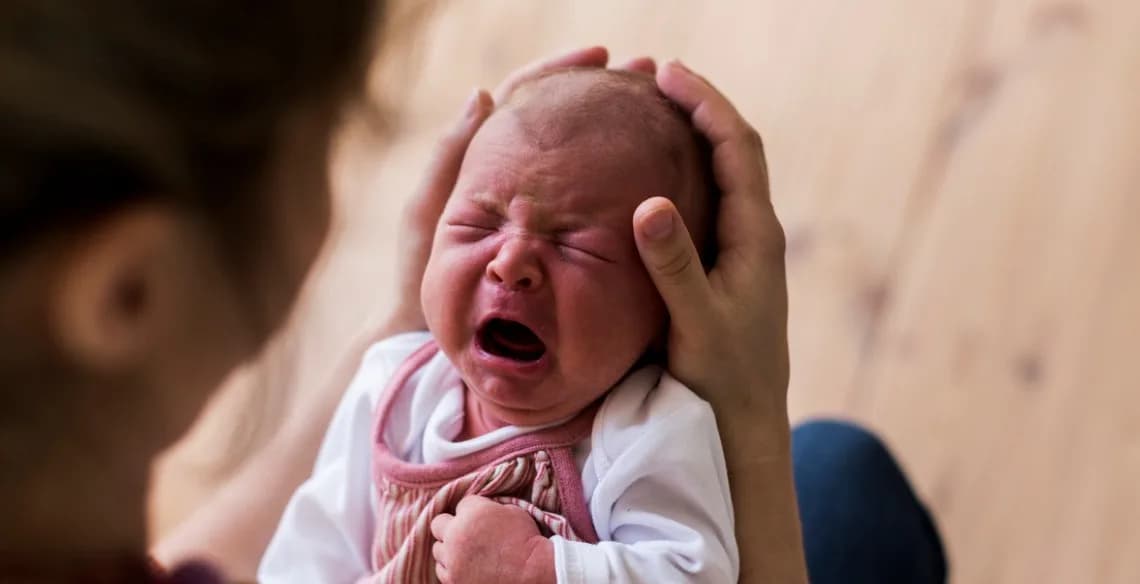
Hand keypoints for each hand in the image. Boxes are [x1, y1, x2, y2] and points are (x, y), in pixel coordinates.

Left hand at [381, 47, 657, 334]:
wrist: (438, 349)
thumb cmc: (420, 285)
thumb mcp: (428, 216)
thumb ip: (449, 159)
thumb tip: (484, 94)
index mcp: (486, 166)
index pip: (527, 100)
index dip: (562, 72)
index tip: (600, 57)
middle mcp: (521, 186)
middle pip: (566, 125)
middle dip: (606, 95)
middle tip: (647, 75)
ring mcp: (545, 219)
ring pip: (587, 165)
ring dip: (621, 134)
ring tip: (663, 113)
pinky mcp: (562, 250)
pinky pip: (596, 212)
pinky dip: (622, 188)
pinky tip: (656, 178)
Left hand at [429, 496, 554, 583]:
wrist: (533, 573)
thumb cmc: (527, 541)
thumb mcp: (512, 511)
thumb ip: (489, 507)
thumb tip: (480, 509)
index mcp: (472, 513)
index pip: (462, 504)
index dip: (473, 511)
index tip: (484, 519)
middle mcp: (456, 535)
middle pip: (439, 524)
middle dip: (451, 526)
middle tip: (466, 532)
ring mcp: (452, 560)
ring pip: (438, 550)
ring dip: (449, 549)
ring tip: (467, 553)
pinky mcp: (453, 580)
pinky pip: (443, 571)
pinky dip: (452, 568)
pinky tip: (467, 567)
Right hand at [633, 60, 789, 431]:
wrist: (745, 425)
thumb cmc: (724, 379)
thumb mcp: (696, 323)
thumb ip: (674, 266)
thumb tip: (649, 203)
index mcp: (756, 236)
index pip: (737, 148)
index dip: (705, 103)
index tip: (666, 73)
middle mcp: (755, 235)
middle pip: (734, 150)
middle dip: (699, 107)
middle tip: (654, 77)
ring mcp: (743, 251)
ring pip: (722, 175)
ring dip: (693, 135)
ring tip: (652, 110)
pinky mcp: (726, 269)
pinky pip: (709, 203)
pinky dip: (685, 173)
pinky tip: (653, 176)